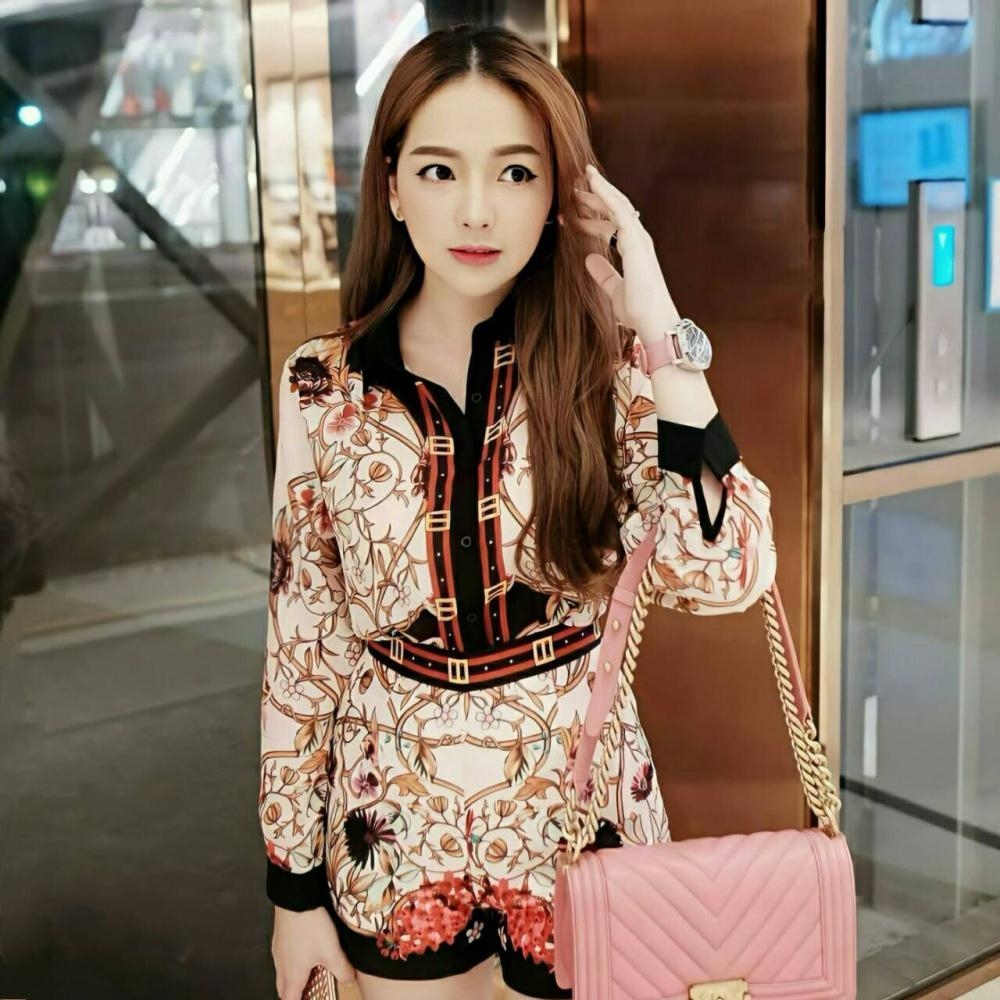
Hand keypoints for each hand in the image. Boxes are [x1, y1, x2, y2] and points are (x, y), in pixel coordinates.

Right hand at [271, 905, 355, 998]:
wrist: (295, 898)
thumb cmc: (311, 927)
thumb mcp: (332, 951)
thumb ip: (342, 969)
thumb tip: (349, 981)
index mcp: (293, 975)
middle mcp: (281, 966)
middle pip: (283, 989)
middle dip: (293, 994)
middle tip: (308, 992)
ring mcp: (278, 950)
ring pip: (281, 972)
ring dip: (291, 977)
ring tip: (308, 972)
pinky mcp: (278, 936)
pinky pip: (282, 956)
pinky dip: (290, 961)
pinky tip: (303, 949)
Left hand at [567, 162, 676, 345]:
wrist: (652, 320)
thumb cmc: (638, 310)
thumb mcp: (614, 290)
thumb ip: (604, 274)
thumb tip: (589, 260)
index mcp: (634, 251)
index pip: (612, 228)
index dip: (592, 221)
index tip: (572, 218)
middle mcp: (638, 241)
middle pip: (615, 212)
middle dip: (596, 199)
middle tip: (575, 190)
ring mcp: (639, 239)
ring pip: (618, 205)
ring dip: (599, 191)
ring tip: (582, 179)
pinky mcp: (636, 241)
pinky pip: (619, 211)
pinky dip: (606, 195)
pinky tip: (593, 184)